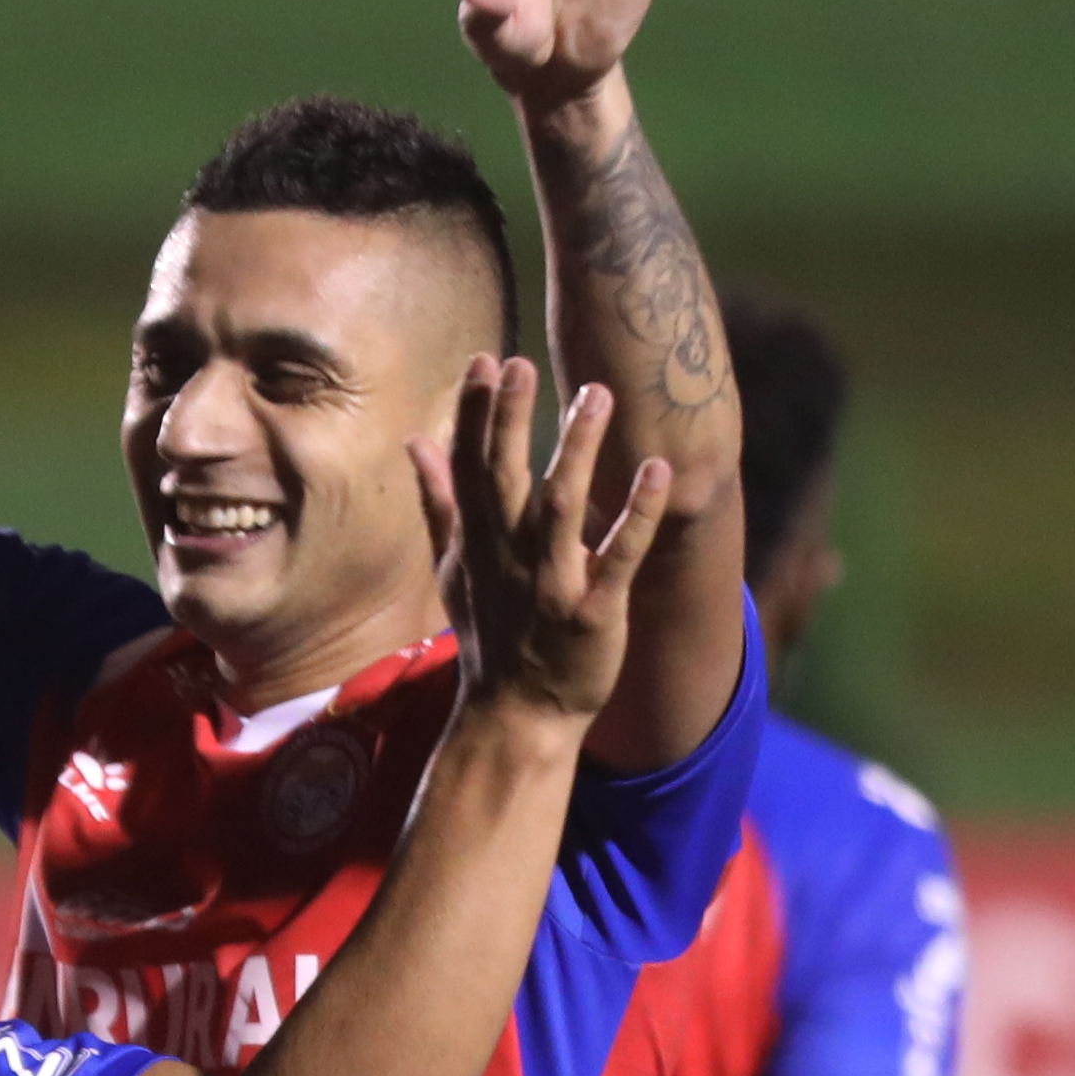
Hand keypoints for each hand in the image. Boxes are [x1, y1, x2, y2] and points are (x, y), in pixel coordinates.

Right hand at [411, 357, 671, 728]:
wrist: (516, 716)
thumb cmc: (491, 635)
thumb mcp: (454, 567)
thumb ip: (438, 501)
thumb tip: (415, 441)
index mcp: (478, 542)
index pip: (470, 467)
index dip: (476, 413)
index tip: (485, 359)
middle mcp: (508, 558)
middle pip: (506, 478)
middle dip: (511, 421)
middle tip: (525, 363)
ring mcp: (550, 586)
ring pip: (561, 509)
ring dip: (578, 451)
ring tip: (597, 394)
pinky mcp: (593, 614)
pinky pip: (618, 558)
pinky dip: (639, 516)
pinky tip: (659, 472)